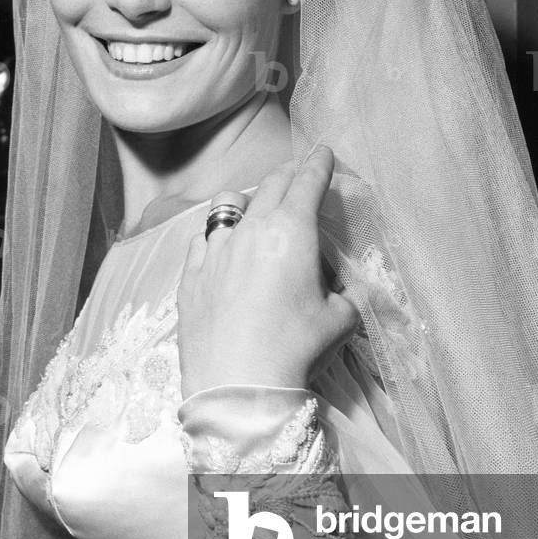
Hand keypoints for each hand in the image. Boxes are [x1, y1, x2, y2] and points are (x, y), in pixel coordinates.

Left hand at [177, 145, 359, 396]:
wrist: (237, 387)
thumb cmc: (295, 349)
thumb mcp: (339, 322)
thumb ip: (347, 298)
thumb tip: (348, 294)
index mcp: (291, 232)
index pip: (307, 184)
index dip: (319, 164)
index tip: (323, 151)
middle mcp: (249, 231)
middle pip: (270, 186)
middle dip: (288, 173)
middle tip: (298, 172)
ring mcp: (214, 251)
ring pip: (227, 205)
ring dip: (246, 199)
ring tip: (253, 208)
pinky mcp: (189, 276)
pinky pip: (200, 240)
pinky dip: (214, 236)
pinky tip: (219, 247)